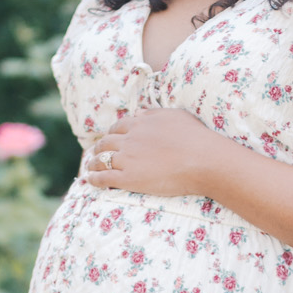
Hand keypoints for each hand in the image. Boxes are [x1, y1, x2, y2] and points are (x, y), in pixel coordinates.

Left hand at [81, 108, 229, 197]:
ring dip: (93, 162)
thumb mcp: (175, 115)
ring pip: (101, 159)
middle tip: (97, 153)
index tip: (111, 138)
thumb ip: (154, 113)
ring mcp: (127, 159)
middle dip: (100, 147)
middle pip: (106, 142)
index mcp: (140, 123)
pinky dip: (93, 178)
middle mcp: (130, 139)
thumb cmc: (195, 138)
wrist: (202, 161)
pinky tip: (90, 180)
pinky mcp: (127, 178)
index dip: (112, 133)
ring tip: (90, 167)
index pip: (118, 126)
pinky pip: (103, 177)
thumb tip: (139, 112)